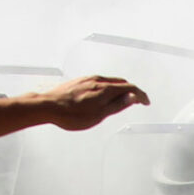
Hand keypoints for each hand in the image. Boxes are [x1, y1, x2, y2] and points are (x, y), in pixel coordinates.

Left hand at [35, 76, 149, 130]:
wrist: (48, 106)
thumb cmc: (70, 114)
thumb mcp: (99, 115)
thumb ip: (117, 105)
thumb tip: (132, 97)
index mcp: (105, 88)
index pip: (130, 88)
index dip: (140, 95)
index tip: (145, 102)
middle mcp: (98, 80)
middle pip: (121, 82)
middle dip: (132, 91)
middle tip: (136, 100)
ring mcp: (88, 79)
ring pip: (110, 81)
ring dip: (120, 88)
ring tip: (122, 98)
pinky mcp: (80, 81)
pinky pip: (100, 81)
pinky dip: (108, 87)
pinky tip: (104, 95)